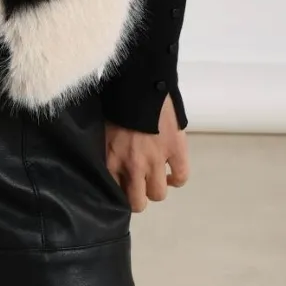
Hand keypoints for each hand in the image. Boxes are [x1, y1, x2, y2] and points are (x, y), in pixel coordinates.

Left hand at [104, 92, 189, 210]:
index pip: (114, 192)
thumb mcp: (104, 127)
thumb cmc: (118, 101)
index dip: (119, 191)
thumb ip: (108, 148)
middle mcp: (133, 166)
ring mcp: (156, 160)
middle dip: (138, 197)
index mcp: (112, 158)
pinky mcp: (176, 150)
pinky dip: (177, 178)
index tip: (121, 186)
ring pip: (159, 194)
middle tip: (139, 186)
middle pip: (138, 203)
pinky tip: (172, 172)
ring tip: (155, 176)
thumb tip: (110, 159)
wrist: (140, 82)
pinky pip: (181, 177)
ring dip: (157, 187)